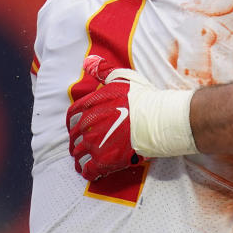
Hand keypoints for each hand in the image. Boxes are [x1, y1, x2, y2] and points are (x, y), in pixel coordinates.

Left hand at [67, 56, 149, 180]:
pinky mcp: (105, 160)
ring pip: (78, 154)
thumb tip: (88, 60)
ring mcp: (95, 143)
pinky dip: (88, 172)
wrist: (160, 119)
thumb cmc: (144, 98)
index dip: (75, 122)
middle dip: (77, 141)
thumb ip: (102, 70)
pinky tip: (93, 171)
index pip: (72, 115)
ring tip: (87, 159)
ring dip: (80, 157)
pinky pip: (88, 170)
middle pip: (74, 136)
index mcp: (90, 106)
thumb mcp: (122, 78)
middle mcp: (88, 125)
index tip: (80, 126)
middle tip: (84, 144)